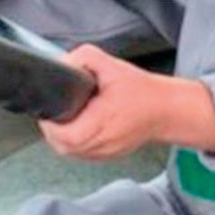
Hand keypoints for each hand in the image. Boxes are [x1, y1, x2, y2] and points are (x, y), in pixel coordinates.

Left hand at [39, 45, 214, 159]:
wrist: (166, 109)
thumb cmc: (142, 91)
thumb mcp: (111, 64)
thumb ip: (83, 58)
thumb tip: (64, 64)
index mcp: (104, 120)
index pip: (66, 136)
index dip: (51, 125)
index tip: (49, 111)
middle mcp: (105, 141)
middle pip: (64, 148)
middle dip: (53, 131)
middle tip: (54, 113)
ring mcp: (107, 152)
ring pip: (72, 153)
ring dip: (63, 138)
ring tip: (65, 119)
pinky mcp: (109, 155)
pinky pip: (83, 154)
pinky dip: (76, 143)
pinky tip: (80, 127)